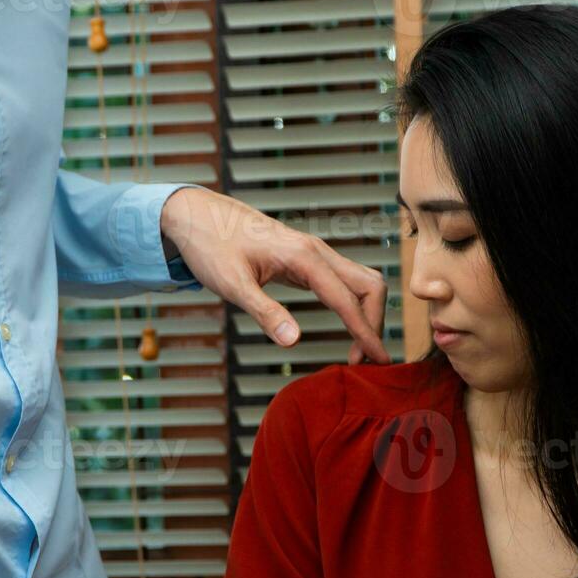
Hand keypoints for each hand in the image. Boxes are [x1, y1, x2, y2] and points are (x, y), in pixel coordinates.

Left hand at [159, 187, 389, 365]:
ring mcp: (314, 253)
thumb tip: (293, 342)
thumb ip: (264, 312)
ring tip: (358, 350)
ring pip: (361, 281)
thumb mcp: (232, 284)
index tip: (380, 362)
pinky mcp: (307, 259)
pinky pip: (344, 281)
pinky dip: (354, 305)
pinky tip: (346, 326)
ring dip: (368, 314)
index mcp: (304, 256)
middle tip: (364, 361)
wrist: (197, 215)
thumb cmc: (210, 245)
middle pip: (369, 286)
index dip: (367, 334)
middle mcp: (316, 251)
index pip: (348, 300)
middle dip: (375, 323)